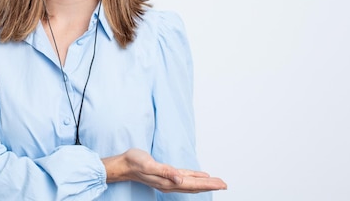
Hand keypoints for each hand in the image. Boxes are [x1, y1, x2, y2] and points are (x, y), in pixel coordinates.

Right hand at [102, 148, 226, 192]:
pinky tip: (201, 176)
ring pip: (192, 183)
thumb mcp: (148, 165)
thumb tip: (179, 178)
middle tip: (225, 185)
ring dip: (205, 183)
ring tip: (217, 182)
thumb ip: (164, 172)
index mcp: (168, 182)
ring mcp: (169, 180)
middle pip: (195, 186)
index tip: (222, 184)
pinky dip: (195, 178)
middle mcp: (171, 183)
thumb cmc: (134, 163)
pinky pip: (185, 178)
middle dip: (211, 185)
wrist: (124, 164)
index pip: (193, 184)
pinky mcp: (166, 174)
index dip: (208, 184)